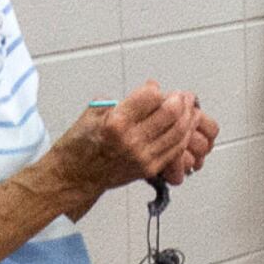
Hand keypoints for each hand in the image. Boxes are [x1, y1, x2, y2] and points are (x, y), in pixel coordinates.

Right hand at [47, 82, 205, 198]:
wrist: (74, 176)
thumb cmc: (80, 145)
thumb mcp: (94, 112)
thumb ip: (122, 102)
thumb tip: (149, 93)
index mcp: (115, 123)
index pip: (151, 96)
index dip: (155, 88)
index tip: (153, 87)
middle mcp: (131, 141)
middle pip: (171, 113)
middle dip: (180, 100)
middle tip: (182, 95)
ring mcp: (142, 157)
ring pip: (178, 132)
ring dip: (188, 116)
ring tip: (190, 107)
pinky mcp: (149, 169)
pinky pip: (175, 149)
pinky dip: (184, 135)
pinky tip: (186, 126)